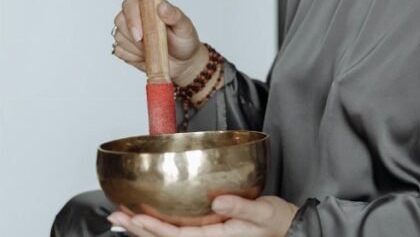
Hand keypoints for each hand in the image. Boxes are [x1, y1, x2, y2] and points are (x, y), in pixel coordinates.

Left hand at [107, 195, 298, 236]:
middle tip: (116, 216)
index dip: (155, 228)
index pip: (178, 236)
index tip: (137, 217)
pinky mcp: (208, 234)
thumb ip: (242, 208)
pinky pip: (177, 233)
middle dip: (139, 229)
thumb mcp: (264, 213)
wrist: (287, 229)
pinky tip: (147, 221)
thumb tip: (218, 201)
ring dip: (143, 230)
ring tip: (122, 219)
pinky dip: (158, 227)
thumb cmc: (277, 222)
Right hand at [111, 0, 205, 85]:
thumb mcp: (184, 27)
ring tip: (153, 49)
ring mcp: (128, 30)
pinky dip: (133, 57)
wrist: (183, 61)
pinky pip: (120, 51)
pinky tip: (146, 56)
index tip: (140, 35)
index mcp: (149, 4)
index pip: (131, 4)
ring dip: (135, 48)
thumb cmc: (184, 40)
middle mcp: (135, 14)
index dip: (132, 19)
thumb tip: (161, 6)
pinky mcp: (124, 45)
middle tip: (148, 46)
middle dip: (132, 36)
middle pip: (120, 20)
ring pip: (119, 37)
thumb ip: (174, 16)